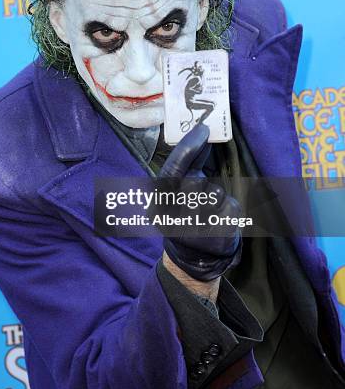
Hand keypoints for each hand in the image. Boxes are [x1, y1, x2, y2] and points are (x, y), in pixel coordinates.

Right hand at [157, 124, 241, 281]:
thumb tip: (201, 133)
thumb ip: (188, 166)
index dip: (189, 147)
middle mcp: (172, 217)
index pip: (172, 170)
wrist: (194, 260)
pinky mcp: (215, 236)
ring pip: (215, 194)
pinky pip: (230, 207)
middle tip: (203, 185)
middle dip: (203, 181)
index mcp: (158, 204)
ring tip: (209, 212)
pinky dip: (229, 209)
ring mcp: (194, 228)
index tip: (204, 129)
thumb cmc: (187, 216)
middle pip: (195, 181)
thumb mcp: (178, 193)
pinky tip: (220, 221)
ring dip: (217, 197)